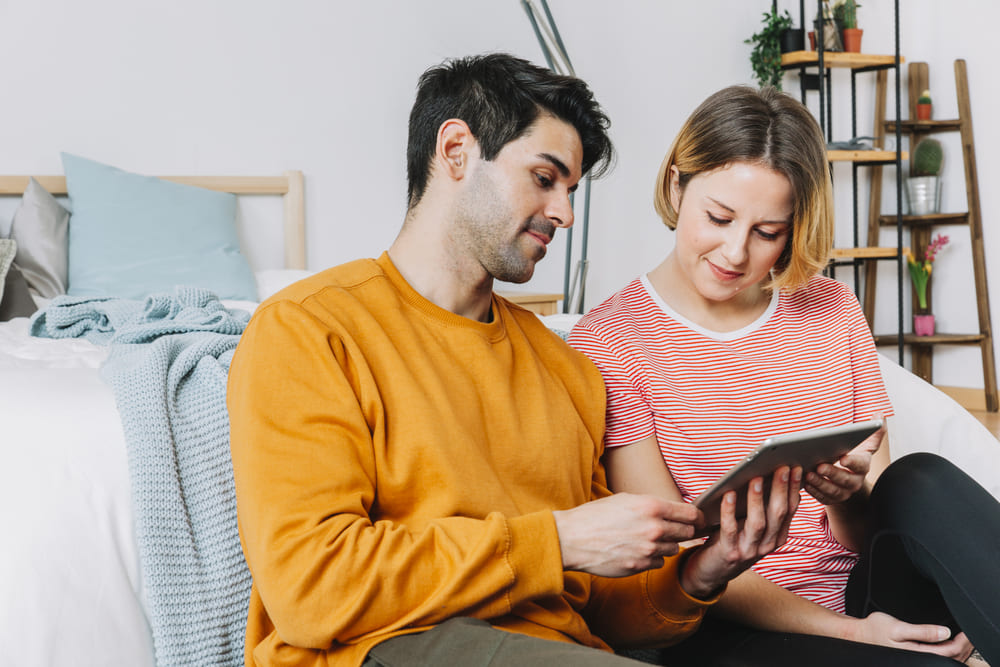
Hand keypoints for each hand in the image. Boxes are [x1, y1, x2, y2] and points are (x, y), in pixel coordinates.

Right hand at [553, 493, 698, 577]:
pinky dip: (653, 558)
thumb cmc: (596, 516)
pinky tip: (638, 550)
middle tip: (675, 529)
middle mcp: (654, 528)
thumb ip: (652, 505)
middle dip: (683, 531)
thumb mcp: (625, 499)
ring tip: (647, 539)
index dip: (697, 517)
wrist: (573, 539)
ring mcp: (648, 549)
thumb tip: (673, 510)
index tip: (697, 519)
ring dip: (666, 544)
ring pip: (673, 549)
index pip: (690, 514)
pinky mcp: (640, 566)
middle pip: (687, 533)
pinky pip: (659, 562)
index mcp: (651, 506)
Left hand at [680, 466, 801, 597]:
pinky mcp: (730, 553)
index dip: (793, 489)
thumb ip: (764, 508)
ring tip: (756, 478)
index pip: (790, 510)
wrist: (713, 571)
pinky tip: (728, 494)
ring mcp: (749, 550)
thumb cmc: (734, 539)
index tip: (795, 468)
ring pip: (758, 522)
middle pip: (778, 513)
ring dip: (757, 498)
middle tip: (781, 467)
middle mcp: (767, 545)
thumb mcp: (752, 526)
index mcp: (777, 536)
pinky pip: (730, 529)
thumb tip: (773, 477)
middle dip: (781, 488)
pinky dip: (729, 510)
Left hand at [805, 426, 884, 504]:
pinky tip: (805, 484)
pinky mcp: (832, 500)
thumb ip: (873, 432)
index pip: (861, 465)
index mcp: (863, 466)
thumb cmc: (853, 456)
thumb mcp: (864, 445)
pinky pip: (824, 499)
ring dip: (821, 484)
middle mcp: (855, 482)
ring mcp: (844, 493)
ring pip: (833, 491)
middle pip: (846, 480)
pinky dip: (814, 493)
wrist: (848, 477)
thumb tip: (879, 414)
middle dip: (832, 473)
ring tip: (809, 474)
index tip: (843, 458)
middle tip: (819, 466)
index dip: (853, 462)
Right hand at [848, 611, 973, 661]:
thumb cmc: (876, 629)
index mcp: (917, 653)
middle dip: (963, 646)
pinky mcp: (917, 657)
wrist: (861, 635)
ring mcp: (919, 660)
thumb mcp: (897, 627)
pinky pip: (939, 658)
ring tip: (964, 637)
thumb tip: (945, 632)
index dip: (962, 642)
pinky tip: (951, 642)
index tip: (967, 630)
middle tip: (970, 631)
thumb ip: (922, 631)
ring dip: (958, 649)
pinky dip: (950, 651)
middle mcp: (920, 660)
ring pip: (947, 659)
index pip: (949, 651)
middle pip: (951, 658)